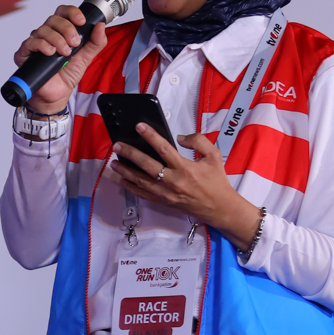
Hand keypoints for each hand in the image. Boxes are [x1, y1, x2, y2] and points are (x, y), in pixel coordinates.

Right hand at [12, 4, 109, 113]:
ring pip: (43, 29)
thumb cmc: (67, 75)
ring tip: (64, 53)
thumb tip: (100, 26)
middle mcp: (47, 34)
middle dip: (67, 29)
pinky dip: (42, 45)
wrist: (56, 95)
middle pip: (53, 19)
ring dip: (57, 39)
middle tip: (74, 43)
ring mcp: (35, 43)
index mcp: (61, 31)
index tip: (81, 21)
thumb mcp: (86, 58)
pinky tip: (50, 53)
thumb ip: (95, 42)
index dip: (72, 12)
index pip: (63, 12)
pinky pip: (30, 42)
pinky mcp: (25, 53)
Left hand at [109, 126, 262, 252]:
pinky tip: (123, 180)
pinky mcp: (164, 202)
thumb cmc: (217, 181)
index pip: (164, 148)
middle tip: (117, 145)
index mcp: (186, 168)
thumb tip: (179, 137)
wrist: (220, 208)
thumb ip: (199, 141)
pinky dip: (132, 188)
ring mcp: (167, 193)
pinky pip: (144, 195)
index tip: (139, 126)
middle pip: (147, 165)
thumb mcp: (214, 155)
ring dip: (125, 171)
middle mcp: (174, 181)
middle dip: (130, 154)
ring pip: (141, 181)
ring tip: (114, 162)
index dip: (150, 136)